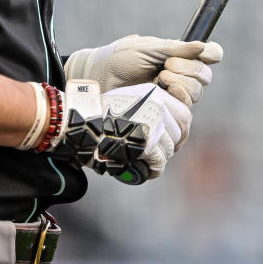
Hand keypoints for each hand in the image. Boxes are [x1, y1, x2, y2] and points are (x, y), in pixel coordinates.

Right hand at [49, 79, 190, 184]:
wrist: (79, 121)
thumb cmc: (98, 114)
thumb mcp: (127, 100)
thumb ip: (148, 109)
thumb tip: (167, 128)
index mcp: (153, 93)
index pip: (183, 114)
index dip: (179, 131)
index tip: (171, 139)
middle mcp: (156, 105)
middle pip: (179, 132)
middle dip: (170, 145)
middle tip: (157, 153)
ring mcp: (153, 122)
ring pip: (170, 148)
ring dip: (160, 157)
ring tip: (147, 161)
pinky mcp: (146, 142)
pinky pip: (160, 161)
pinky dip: (153, 168)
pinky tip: (146, 169)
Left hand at [63, 35, 222, 104]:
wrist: (98, 79)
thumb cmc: (119, 59)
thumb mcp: (147, 49)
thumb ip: (176, 49)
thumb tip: (203, 46)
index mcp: (177, 55)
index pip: (209, 55)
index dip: (212, 54)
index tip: (205, 53)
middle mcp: (179, 75)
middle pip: (204, 76)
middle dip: (189, 69)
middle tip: (165, 67)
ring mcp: (173, 95)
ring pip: (196, 93)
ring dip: (181, 84)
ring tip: (159, 80)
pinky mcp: (166, 113)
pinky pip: (185, 111)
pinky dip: (178, 100)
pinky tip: (163, 94)